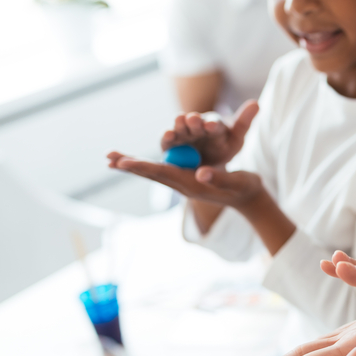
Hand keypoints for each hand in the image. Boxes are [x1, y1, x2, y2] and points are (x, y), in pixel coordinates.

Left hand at [107, 152, 263, 208]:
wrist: (248, 198)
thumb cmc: (243, 188)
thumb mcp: (235, 182)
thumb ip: (219, 177)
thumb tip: (202, 171)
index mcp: (191, 184)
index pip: (161, 173)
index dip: (141, 166)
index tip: (121, 162)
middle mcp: (182, 185)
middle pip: (151, 173)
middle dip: (129, 165)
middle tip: (107, 157)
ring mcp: (183, 183)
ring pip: (153, 173)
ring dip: (133, 165)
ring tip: (113, 159)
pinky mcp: (186, 179)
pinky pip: (161, 171)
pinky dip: (146, 165)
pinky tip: (137, 162)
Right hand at [160, 100, 258, 166]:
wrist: (208, 163)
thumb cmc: (223, 147)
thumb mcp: (236, 139)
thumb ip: (244, 122)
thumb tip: (256, 102)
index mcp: (214, 124)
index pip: (215, 122)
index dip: (214, 123)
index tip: (213, 125)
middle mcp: (197, 125)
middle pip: (195, 121)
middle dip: (194, 120)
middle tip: (194, 119)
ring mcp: (183, 132)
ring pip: (180, 126)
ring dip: (179, 124)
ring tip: (179, 121)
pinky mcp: (169, 142)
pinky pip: (167, 138)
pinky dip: (166, 135)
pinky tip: (167, 134)